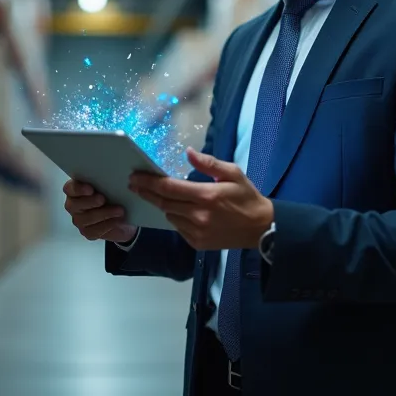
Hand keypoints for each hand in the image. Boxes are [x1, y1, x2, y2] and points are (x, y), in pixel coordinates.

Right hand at [63, 179, 137, 242]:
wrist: (122, 215)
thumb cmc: (111, 196)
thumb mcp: (109, 186)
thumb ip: (104, 181)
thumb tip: (112, 178)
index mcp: (75, 190)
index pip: (69, 189)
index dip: (78, 189)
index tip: (90, 189)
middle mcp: (73, 205)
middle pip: (75, 205)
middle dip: (90, 202)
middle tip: (103, 199)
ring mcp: (79, 220)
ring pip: (86, 219)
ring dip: (104, 214)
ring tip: (119, 210)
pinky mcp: (87, 232)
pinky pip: (95, 230)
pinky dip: (108, 225)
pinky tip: (118, 220)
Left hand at [129, 147, 273, 250]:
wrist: (261, 228)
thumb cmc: (247, 197)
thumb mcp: (233, 173)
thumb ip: (208, 163)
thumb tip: (188, 152)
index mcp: (206, 196)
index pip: (169, 188)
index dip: (149, 182)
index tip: (135, 176)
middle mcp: (199, 215)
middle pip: (163, 202)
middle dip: (146, 192)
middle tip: (134, 184)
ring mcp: (197, 232)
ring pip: (169, 216)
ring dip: (163, 205)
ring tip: (159, 196)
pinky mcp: (198, 243)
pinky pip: (178, 228)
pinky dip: (175, 217)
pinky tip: (179, 211)